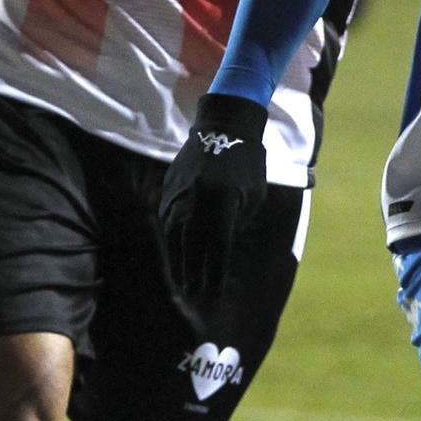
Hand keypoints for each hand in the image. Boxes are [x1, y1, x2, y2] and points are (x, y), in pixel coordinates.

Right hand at [157, 94, 269, 310]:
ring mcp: (179, 193)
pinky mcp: (169, 189)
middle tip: (196, 295)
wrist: (223, 124)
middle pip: (191, 247)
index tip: (214, 294)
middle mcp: (196, 200)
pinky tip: (175, 257)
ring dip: (178, 262)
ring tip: (184, 283)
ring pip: (174, 237)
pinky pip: (168, 222)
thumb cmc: (247, 163)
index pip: (216, 248)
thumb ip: (237, 224)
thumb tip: (222, 253)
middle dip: (194, 274)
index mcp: (222, 202)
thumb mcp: (253, 196)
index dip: (214, 274)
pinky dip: (171, 243)